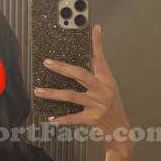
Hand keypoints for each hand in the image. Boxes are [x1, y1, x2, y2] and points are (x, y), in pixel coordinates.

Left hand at [34, 24, 132, 153]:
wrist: (121, 132)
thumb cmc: (112, 109)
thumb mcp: (109, 90)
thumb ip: (96, 78)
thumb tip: (76, 69)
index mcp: (107, 80)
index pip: (100, 58)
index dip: (97, 43)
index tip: (93, 28)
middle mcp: (103, 90)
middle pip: (80, 74)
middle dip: (62, 68)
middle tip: (47, 62)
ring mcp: (98, 105)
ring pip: (71, 96)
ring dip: (52, 94)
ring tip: (38, 91)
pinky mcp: (92, 119)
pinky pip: (72, 117)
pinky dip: (61, 119)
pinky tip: (51, 118)